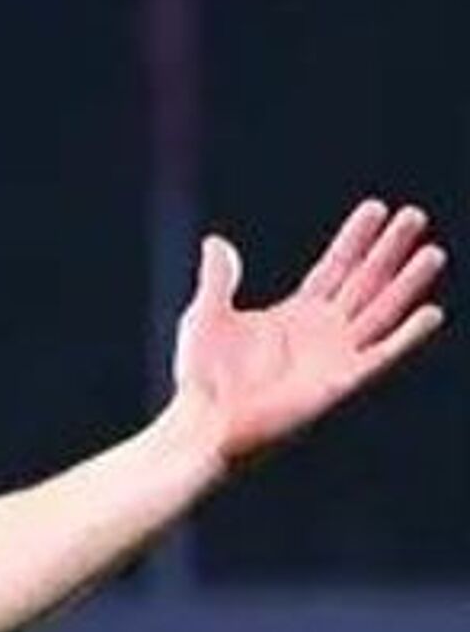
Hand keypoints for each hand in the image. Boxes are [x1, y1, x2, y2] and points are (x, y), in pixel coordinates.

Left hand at [165, 201, 443, 466]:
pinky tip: (430, 312)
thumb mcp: (206, 317)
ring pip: (382, 311)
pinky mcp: (341, 382)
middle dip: (390, 250)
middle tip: (413, 215)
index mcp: (296, 314)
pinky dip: (407, 337)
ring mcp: (335, 356)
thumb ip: (218, 278)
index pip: (336, 266)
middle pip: (366, 281)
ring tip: (431, 252)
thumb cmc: (200, 378)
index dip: (356, 238)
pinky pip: (383, 356)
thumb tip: (216, 242)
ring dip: (407, 283)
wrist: (203, 424)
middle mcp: (323, 331)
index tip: (376, 207)